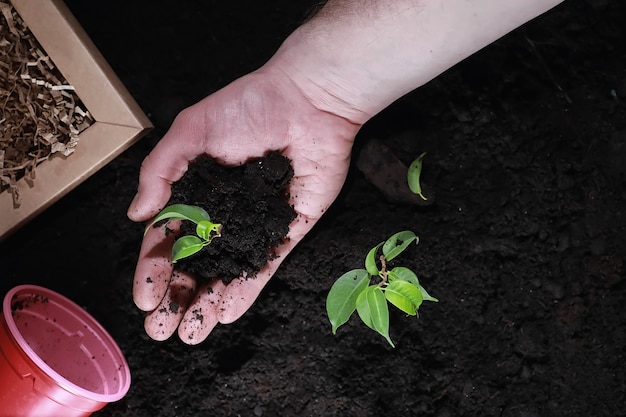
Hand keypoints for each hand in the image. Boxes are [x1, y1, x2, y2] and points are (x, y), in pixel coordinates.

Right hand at [128, 66, 360, 343]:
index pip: (167, 239)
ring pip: (227, 271)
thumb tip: (137, 215)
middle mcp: (223, 214)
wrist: (307, 100)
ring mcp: (255, 224)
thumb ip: (160, 171)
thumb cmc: (247, 106)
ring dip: (208, 303)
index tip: (144, 297)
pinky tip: (227, 312)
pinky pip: (265, 264)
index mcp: (195, 192)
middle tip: (161, 329)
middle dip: (177, 297)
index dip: (154, 269)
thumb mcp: (190, 130)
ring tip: (191, 333)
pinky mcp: (287, 229)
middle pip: (195, 263)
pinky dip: (247, 288)